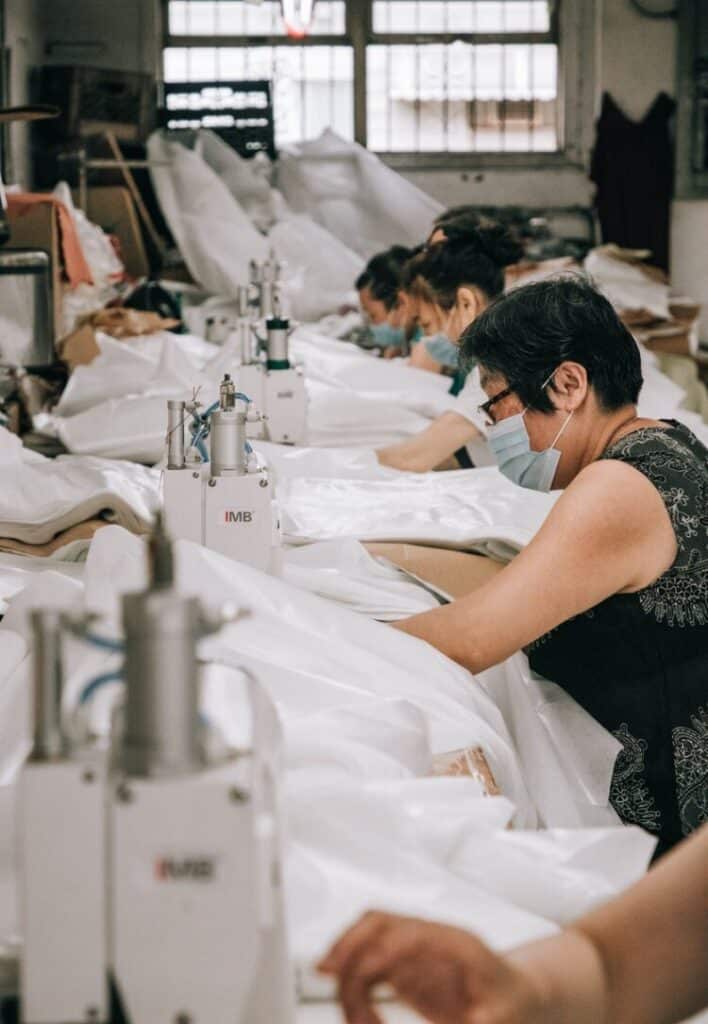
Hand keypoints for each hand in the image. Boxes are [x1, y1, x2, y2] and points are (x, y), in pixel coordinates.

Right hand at [318, 911, 546, 1023]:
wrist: (519, 995)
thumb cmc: (513, 1002)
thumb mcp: (499, 1020)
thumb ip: (473, 1021)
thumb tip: (457, 1021)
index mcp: (457, 944)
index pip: (412, 934)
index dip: (384, 953)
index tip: (366, 976)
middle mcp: (430, 938)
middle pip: (379, 923)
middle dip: (350, 947)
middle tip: (333, 980)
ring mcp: (414, 949)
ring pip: (367, 937)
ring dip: (347, 964)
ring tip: (351, 1011)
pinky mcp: (404, 966)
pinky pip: (369, 961)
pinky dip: (351, 976)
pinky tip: (348, 1002)